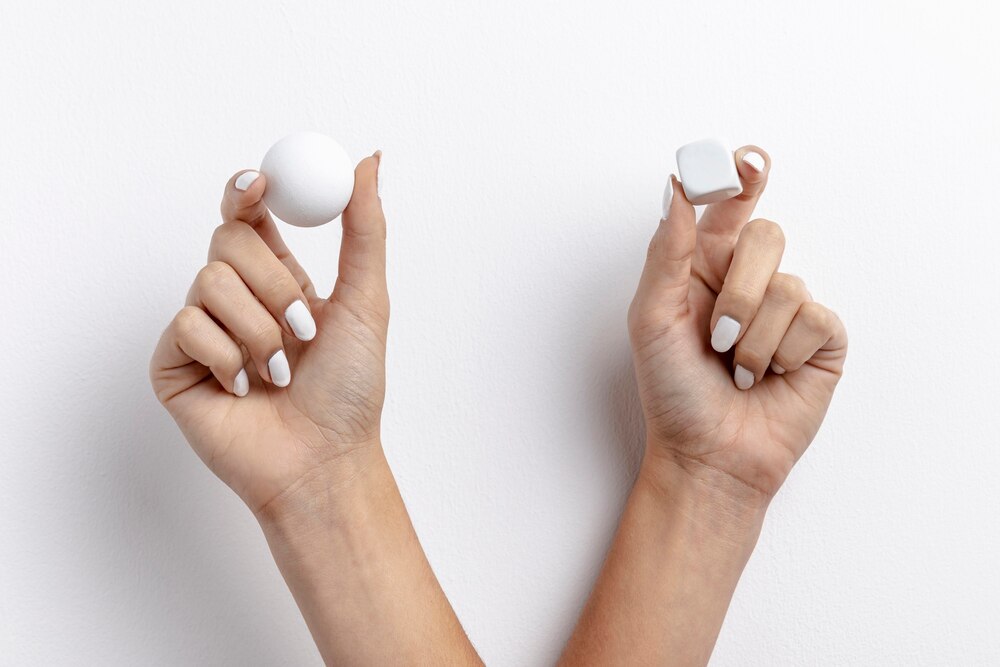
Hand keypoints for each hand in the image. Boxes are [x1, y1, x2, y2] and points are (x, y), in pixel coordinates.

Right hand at [150, 153, 386, 513]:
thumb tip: (369, 160)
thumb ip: (364, 229)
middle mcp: (237, 298)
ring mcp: (203, 329)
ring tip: (279, 371)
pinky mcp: (174, 363)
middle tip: (303, 327)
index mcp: (279, 278)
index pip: (249, 216)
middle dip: (274, 282)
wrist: (324, 459)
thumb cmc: (351, 390)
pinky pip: (187, 325)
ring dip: (258, 328)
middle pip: (228, 240)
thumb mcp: (367, 300)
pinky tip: (243, 388)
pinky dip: (227, 356)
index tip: (261, 186)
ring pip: (208, 280)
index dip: (247, 192)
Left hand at [628, 147, 846, 501]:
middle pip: (766, 236)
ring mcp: (788, 309)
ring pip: (790, 283)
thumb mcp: (651, 319)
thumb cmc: (673, 392)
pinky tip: (771, 377)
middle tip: (717, 336)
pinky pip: (816, 318)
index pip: (729, 205)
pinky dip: (785, 353)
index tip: (745, 161)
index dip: (740, 176)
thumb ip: (667, 254)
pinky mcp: (821, 339)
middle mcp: (749, 281)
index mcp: (705, 268)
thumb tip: (678, 192)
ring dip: (754, 338)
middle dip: (739, 290)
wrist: (708, 455)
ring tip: (738, 370)